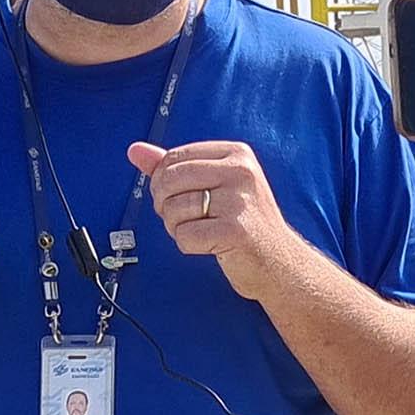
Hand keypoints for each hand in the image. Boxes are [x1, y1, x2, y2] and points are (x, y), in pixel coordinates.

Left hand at [129, 138, 312, 302]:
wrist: (279, 263)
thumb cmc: (243, 223)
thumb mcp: (214, 185)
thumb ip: (174, 166)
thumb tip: (135, 150)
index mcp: (236, 154)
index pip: (175, 157)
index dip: (163, 182)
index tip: (179, 198)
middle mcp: (241, 171)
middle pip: (170, 180)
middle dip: (165, 205)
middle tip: (187, 218)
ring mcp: (239, 201)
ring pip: (174, 209)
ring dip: (177, 227)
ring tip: (202, 231)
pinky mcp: (235, 231)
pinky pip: (185, 236)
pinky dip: (189, 245)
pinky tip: (210, 245)